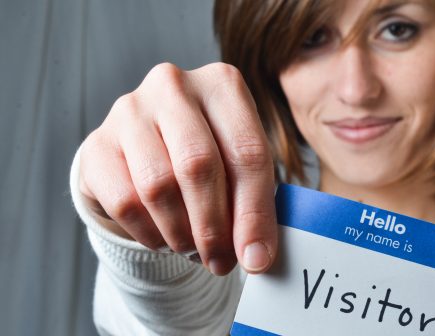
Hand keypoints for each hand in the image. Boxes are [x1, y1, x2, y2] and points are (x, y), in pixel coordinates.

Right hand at [78, 62, 276, 275]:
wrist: (148, 148)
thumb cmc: (209, 155)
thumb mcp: (240, 168)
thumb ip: (254, 204)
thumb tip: (257, 257)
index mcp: (223, 84)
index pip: (247, 152)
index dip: (254, 212)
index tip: (256, 257)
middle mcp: (174, 86)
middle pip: (199, 165)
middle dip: (214, 228)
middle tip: (221, 261)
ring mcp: (130, 110)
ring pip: (158, 186)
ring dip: (181, 234)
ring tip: (193, 250)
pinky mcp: (97, 142)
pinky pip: (124, 201)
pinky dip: (149, 233)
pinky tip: (164, 239)